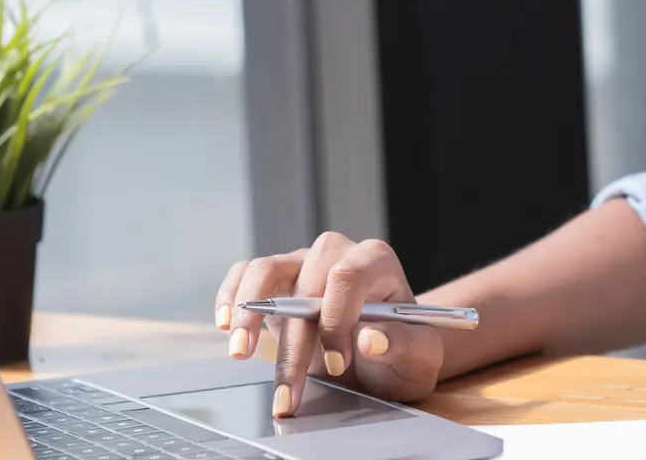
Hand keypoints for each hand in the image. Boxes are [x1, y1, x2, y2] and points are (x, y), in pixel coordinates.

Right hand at [214, 232, 443, 415]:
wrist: (383, 356)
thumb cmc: (402, 351)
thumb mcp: (418, 357)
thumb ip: (403, 346)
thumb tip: (371, 339)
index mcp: (377, 262)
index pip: (349, 276)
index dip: (337, 319)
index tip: (337, 364)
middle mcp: (337, 254)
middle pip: (305, 283)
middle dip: (295, 342)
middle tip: (289, 390)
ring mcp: (303, 264)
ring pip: (266, 269)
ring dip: (249, 313)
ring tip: (240, 353)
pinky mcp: (277, 280)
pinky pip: (245, 274)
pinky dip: (232, 297)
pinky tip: (226, 326)